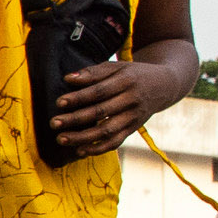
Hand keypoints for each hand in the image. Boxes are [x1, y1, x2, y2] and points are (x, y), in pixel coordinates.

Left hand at [50, 56, 185, 158]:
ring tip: (61, 139)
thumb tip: (68, 79)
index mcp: (126, 81)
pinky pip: (116, 142)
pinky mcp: (133, 129)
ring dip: (83, 137)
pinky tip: (80, 150)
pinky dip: (98, 148)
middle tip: (53, 123)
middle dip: (76, 119)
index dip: (79, 98)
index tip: (59, 102)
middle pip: (101, 112)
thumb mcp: (117, 67)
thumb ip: (94, 72)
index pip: (99, 91)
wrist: (164, 86)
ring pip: (107, 131)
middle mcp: (131, 100)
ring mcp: (133, 117)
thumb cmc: (132, 74)